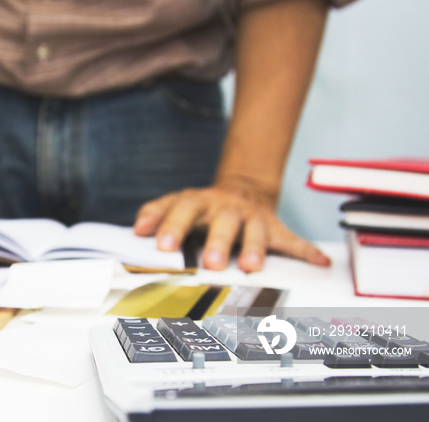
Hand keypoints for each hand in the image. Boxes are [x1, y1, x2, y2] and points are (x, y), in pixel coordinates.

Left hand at [133, 178, 329, 271]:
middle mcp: (227, 208)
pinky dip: (307, 251)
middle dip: (219, 242)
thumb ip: (156, 214)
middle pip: (224, 223)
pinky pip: (292, 239)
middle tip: (212, 263)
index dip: (173, 226)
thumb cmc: (203, 206)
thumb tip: (137, 230)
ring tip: (252, 267)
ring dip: (255, 248)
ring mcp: (253, 217)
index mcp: (199, 202)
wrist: (241, 190)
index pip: (183, 210)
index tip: (163, 246)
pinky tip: (320, 261)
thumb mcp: (177, 204)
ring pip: (255, 231)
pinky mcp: (275, 227)